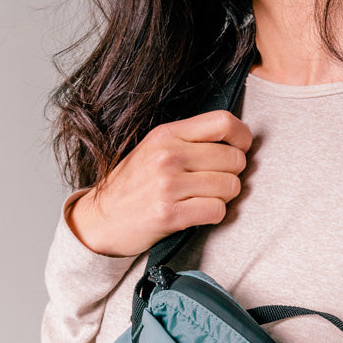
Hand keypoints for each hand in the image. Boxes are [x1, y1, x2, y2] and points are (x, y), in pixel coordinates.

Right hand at [66, 109, 252, 256]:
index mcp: (167, 134)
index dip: (242, 137)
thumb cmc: (133, 185)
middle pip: (234, 158)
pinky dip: (213, 215)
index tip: (239, 150)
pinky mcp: (169, 214)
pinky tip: (197, 213)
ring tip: (202, 198)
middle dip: (232, 174)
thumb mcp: (154, 149)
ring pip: (230, 186)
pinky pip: (217, 211)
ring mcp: (168, 185)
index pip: (223, 121)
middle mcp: (168, 156)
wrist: (101, 220)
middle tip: (214, 182)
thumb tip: (236, 141)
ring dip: (223, 197)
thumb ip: (190, 141)